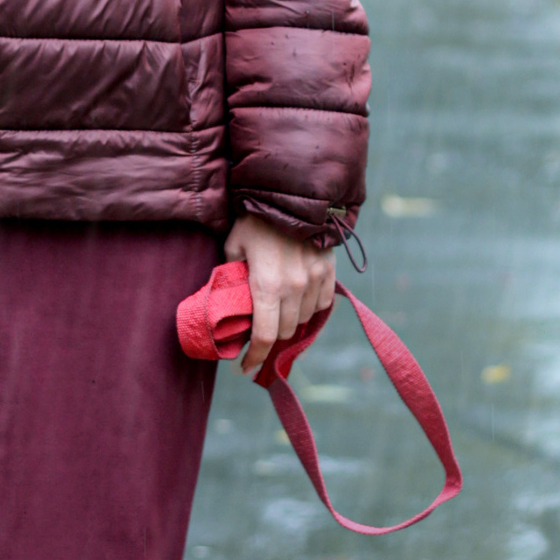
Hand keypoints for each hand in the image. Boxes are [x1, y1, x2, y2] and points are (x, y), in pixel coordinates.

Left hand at [224, 213, 336, 380]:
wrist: (292, 192)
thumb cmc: (255, 219)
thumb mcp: (233, 247)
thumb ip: (233, 277)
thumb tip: (230, 301)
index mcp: (267, 285)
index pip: (265, 336)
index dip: (255, 357)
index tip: (245, 368)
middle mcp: (295, 287)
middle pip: (286, 331)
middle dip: (271, 338)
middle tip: (259, 334)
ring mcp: (316, 279)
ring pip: (305, 319)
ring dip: (291, 322)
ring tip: (278, 315)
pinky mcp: (329, 270)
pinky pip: (323, 303)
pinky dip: (311, 308)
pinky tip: (299, 302)